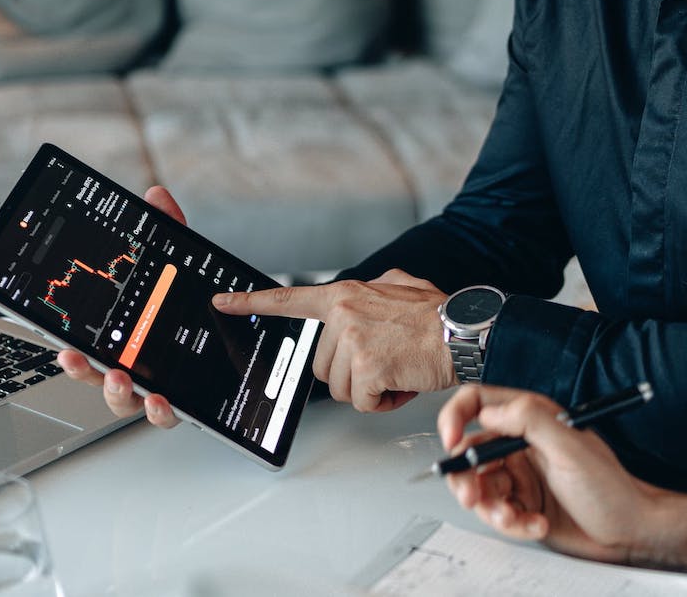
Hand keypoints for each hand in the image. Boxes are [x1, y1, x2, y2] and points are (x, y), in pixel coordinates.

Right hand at [57, 185, 183, 428]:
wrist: (239, 324)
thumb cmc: (193, 298)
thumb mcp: (182, 262)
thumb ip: (168, 230)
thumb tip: (156, 195)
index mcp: (124, 336)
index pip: (90, 347)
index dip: (72, 352)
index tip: (62, 347)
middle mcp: (135, 365)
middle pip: (98, 378)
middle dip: (85, 372)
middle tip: (79, 360)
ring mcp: (157, 386)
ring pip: (126, 402)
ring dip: (118, 395)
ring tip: (123, 380)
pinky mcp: (186, 400)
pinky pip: (168, 415)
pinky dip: (162, 413)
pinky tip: (161, 402)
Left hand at [211, 269, 455, 411]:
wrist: (466, 332)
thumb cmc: (439, 316)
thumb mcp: (401, 285)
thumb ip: (373, 291)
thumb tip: (364, 297)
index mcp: (345, 295)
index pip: (288, 299)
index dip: (250, 303)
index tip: (221, 303)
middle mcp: (342, 315)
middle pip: (321, 366)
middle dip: (350, 374)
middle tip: (383, 363)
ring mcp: (352, 341)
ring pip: (339, 388)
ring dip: (368, 389)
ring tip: (396, 370)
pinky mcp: (366, 368)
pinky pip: (361, 402)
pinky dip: (383, 402)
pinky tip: (401, 382)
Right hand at [437, 385, 686, 571]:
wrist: (629, 533)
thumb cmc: (611, 488)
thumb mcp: (570, 446)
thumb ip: (530, 420)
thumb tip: (489, 411)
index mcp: (531, 419)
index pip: (479, 403)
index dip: (456, 417)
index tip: (450, 440)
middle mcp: (521, 445)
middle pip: (469, 453)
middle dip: (466, 477)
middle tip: (472, 496)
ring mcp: (520, 477)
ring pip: (479, 489)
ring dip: (491, 507)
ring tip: (515, 517)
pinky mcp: (522, 506)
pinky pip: (497, 514)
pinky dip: (512, 523)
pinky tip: (537, 524)